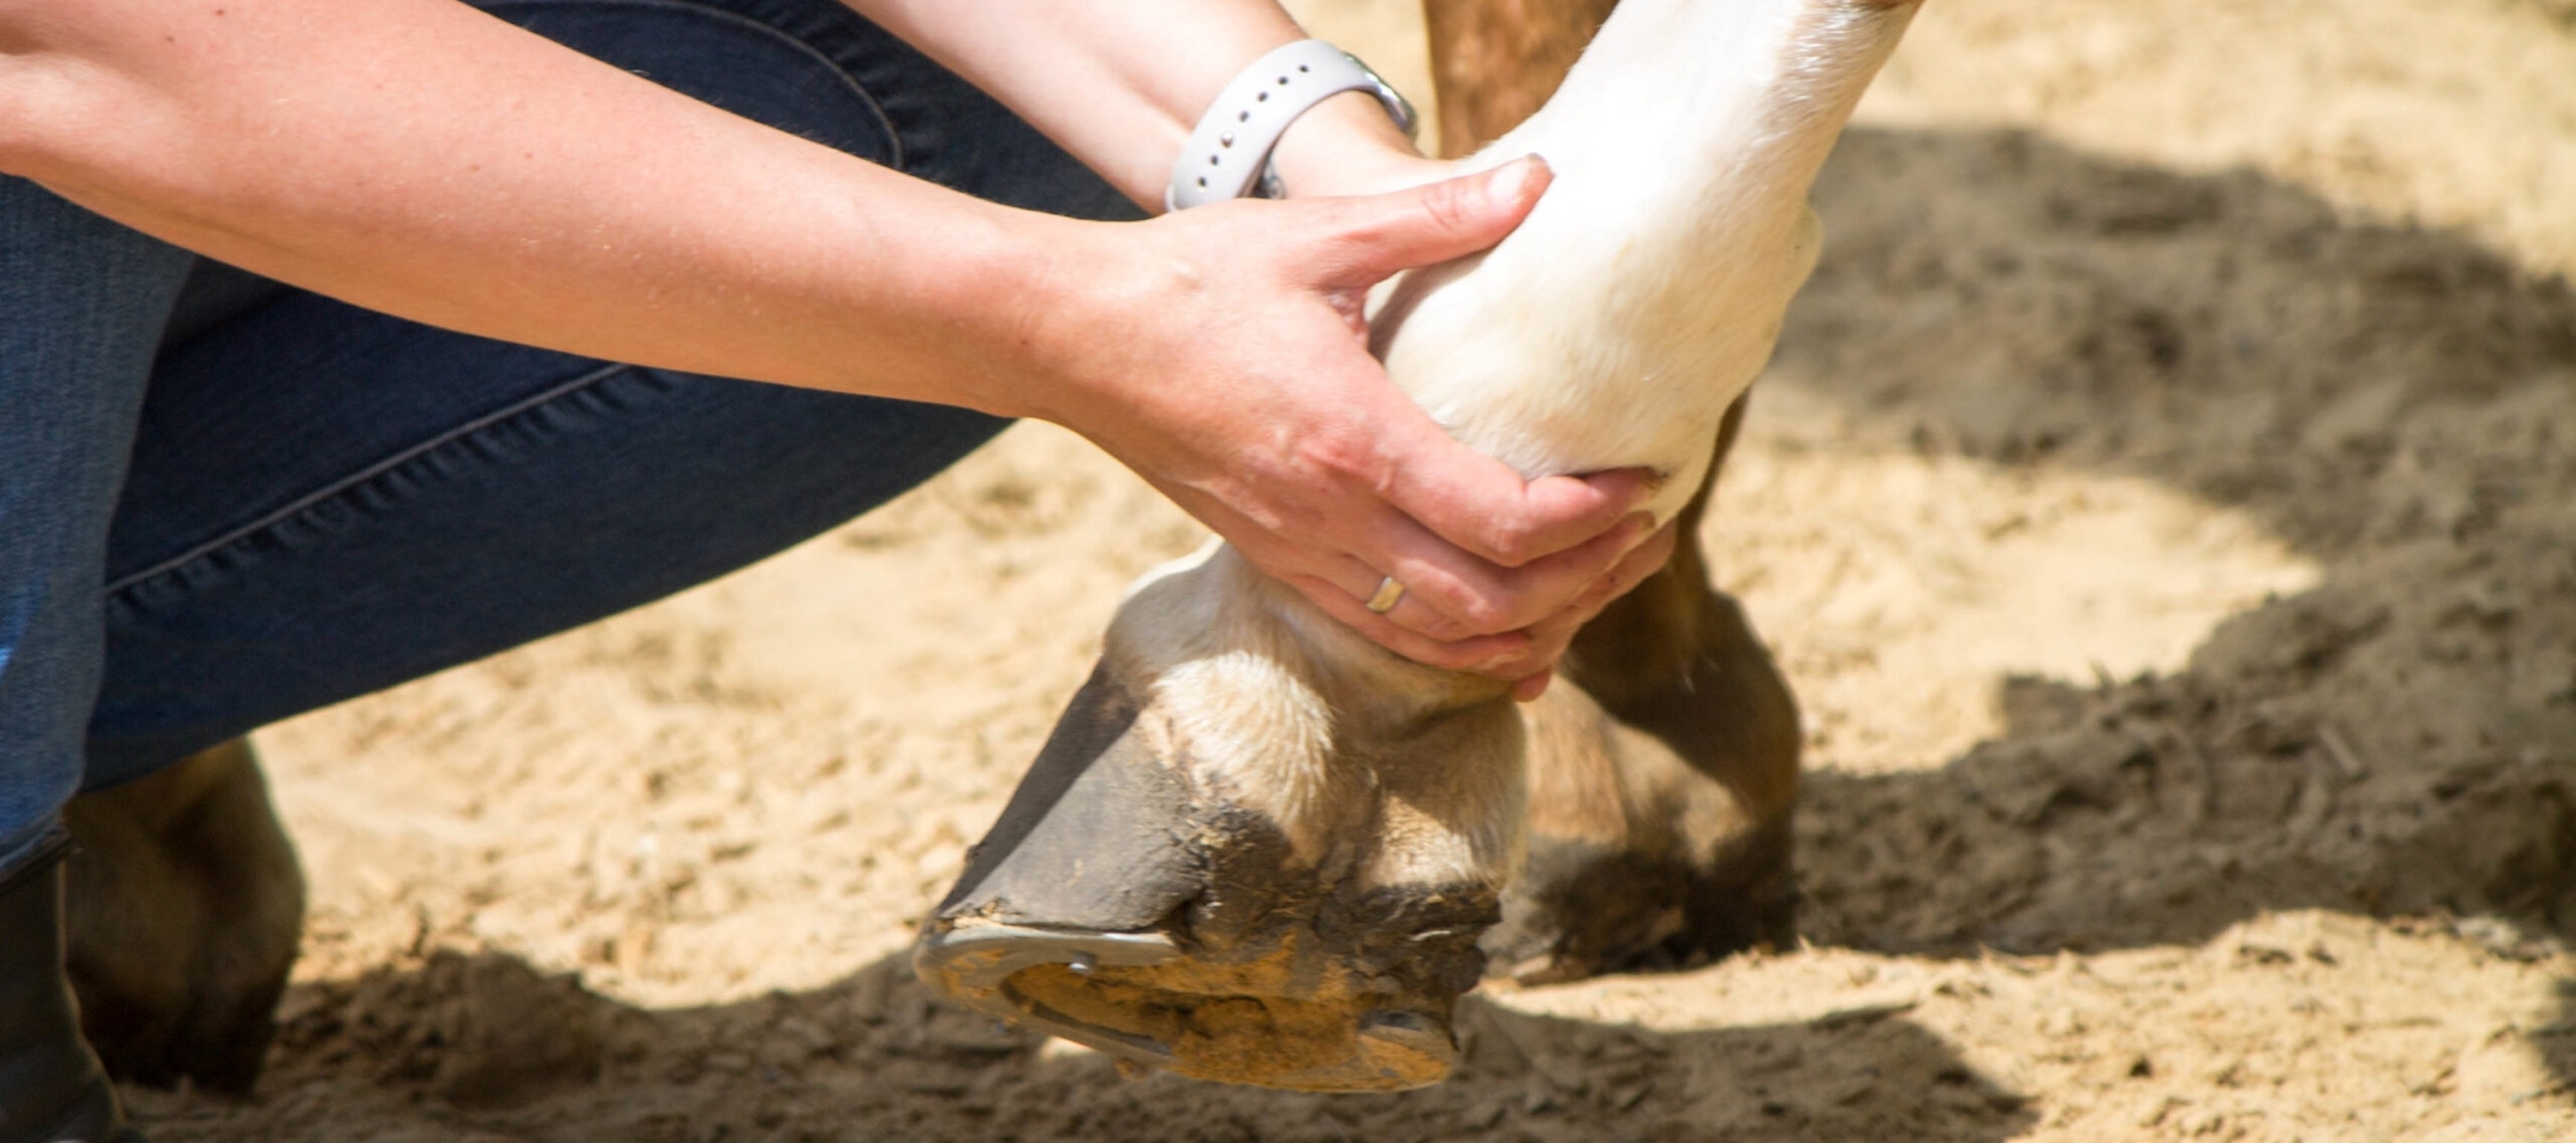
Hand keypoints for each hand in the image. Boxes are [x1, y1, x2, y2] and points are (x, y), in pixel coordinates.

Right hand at [1022, 158, 1666, 693]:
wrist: (1073, 338)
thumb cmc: (1191, 279)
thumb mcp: (1317, 234)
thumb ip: (1435, 216)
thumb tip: (1539, 180)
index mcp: (1354, 441)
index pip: (1505, 522)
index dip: (1593, 520)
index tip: (1646, 483)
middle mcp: (1331, 520)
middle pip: (1493, 603)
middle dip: (1589, 582)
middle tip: (1651, 535)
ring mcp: (1300, 555)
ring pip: (1443, 642)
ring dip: (1537, 629)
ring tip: (1601, 585)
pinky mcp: (1277, 565)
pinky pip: (1389, 638)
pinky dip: (1464, 653)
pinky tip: (1515, 645)